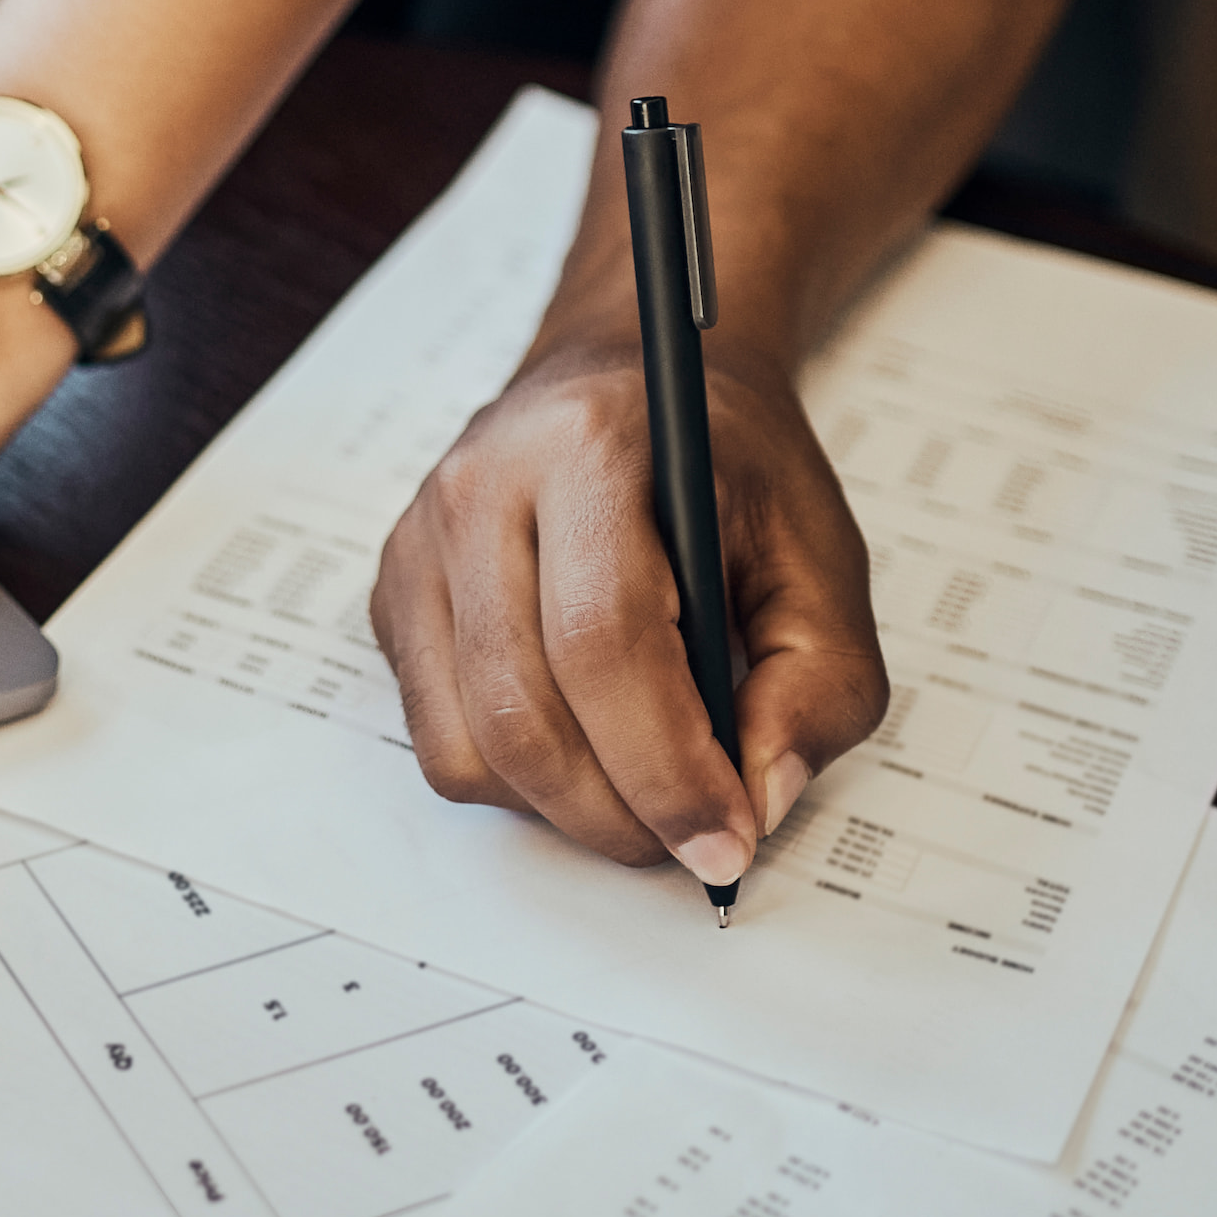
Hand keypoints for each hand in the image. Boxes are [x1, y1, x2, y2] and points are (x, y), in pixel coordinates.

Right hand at [371, 331, 886, 889]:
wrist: (628, 376)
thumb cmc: (725, 465)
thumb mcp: (821, 553)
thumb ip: (819, 684)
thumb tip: (757, 800)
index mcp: (589, 447)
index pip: (602, 639)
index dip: (667, 766)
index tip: (729, 838)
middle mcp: (481, 486)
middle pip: (521, 710)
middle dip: (618, 814)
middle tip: (695, 840)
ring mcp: (421, 540)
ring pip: (467, 744)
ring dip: (565, 810)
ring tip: (643, 793)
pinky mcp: (395, 590)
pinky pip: (438, 736)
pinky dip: (517, 779)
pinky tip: (585, 742)